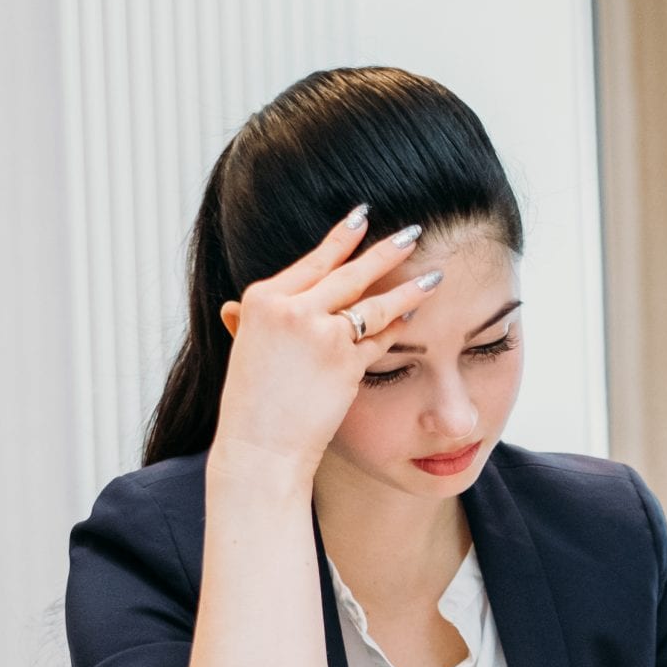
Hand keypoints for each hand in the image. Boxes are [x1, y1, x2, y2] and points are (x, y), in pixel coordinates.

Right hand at [209, 207, 441, 473]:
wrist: (259, 449)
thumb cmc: (249, 407)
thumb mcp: (242, 352)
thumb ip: (247, 325)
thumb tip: (232, 309)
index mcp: (262, 301)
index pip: (313, 261)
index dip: (341, 238)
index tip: (362, 218)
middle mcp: (293, 310)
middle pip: (349, 272)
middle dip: (386, 250)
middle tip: (412, 232)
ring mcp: (322, 335)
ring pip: (374, 304)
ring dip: (408, 289)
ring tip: (433, 277)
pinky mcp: (346, 362)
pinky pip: (380, 340)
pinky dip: (397, 330)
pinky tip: (413, 319)